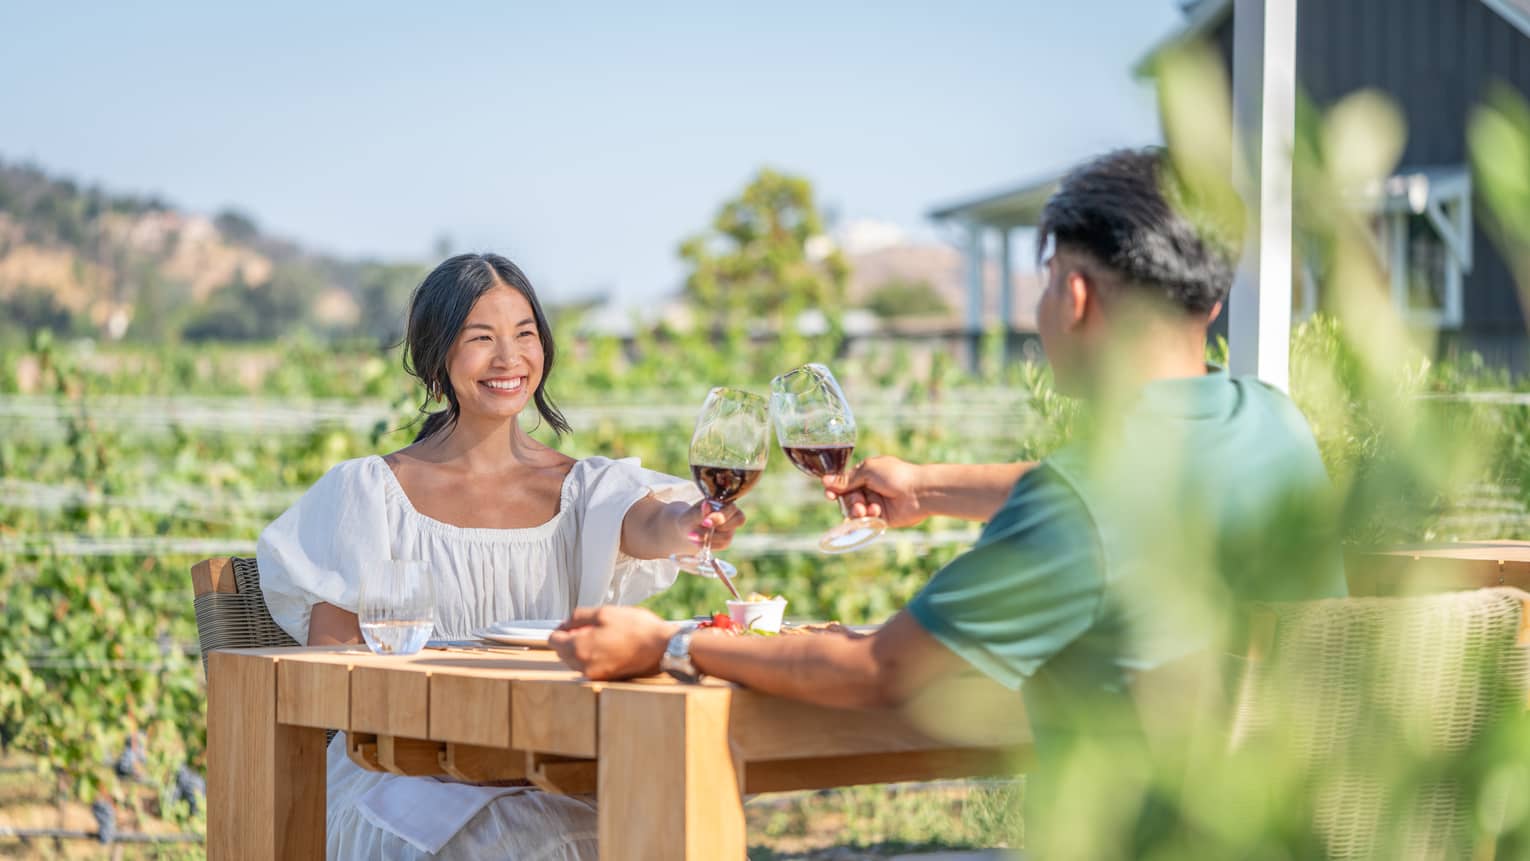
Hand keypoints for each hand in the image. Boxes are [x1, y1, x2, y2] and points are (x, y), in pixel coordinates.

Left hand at [549, 606, 675, 679]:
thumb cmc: (636, 628)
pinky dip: (594, 657)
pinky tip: (611, 647)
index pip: (553, 639)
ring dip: (583, 648)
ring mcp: (594, 675)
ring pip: (575, 660)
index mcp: (578, 648)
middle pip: (562, 651)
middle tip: (595, 627)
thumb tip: (564, 624)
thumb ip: (578, 617)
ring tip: (605, 637)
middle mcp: (582, 666)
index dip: (563, 627)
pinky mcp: (605, 679)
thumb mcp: (604, 612)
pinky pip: (589, 666)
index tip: (577, 622)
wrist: (661, 648)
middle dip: (572, 638)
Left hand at [678, 499, 745, 551]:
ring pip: (728, 536)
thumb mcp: (692, 514)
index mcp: (725, 503)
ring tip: (693, 536)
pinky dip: (709, 544)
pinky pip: (722, 545)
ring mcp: (731, 529)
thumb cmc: (690, 518)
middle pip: (738, 520)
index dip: (721, 516)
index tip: (704, 522)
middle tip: (701, 528)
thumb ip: (700, 512)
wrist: (687, 530)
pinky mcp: (726, 541)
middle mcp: (732, 515)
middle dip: (718, 526)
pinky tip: (697, 542)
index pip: (732, 508)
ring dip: (710, 537)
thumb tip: (707, 504)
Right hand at [821, 455, 928, 527]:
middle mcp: (869, 489)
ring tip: (867, 510)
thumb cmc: (896, 475)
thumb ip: (847, 479)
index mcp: (866, 474)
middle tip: (858, 504)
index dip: (834, 489)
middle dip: (850, 502)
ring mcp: (875, 504)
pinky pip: (866, 521)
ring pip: (855, 511)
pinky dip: (866, 519)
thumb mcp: (868, 471)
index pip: (844, 483)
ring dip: (858, 511)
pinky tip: (874, 513)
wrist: (919, 492)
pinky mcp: (881, 518)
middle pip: (847, 499)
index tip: (829, 495)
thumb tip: (825, 481)